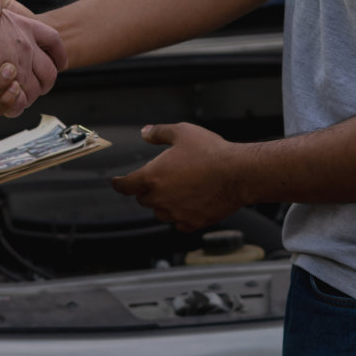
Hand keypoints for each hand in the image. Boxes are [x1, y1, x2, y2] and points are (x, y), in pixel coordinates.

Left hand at [111, 123, 244, 231]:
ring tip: (179, 189)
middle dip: (147, 189)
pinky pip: (178, 223)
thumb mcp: (182, 132)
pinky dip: (180, 215)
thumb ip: (159, 133)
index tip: (117, 183)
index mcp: (152, 177)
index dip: (119, 184)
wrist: (238, 174)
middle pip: (143, 198)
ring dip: (163, 203)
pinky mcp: (192, 223)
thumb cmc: (211, 153)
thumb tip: (145, 133)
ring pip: (160, 212)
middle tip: (163, 178)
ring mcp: (175, 213)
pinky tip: (190, 203)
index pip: (125, 186)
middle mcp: (160, 199)